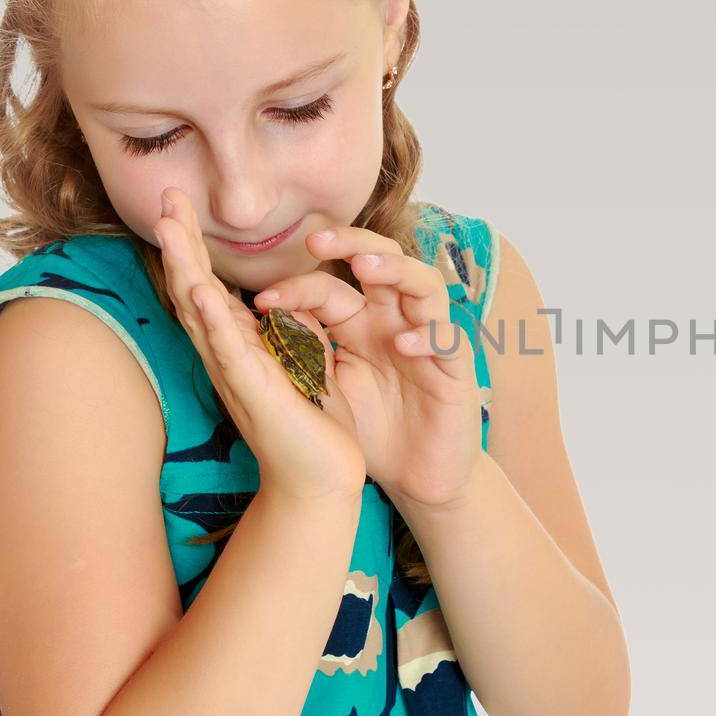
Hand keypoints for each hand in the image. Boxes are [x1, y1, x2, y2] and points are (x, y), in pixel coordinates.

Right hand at [153, 187, 366, 499]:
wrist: (322, 480)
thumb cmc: (312, 425)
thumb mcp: (303, 362)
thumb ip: (291, 329)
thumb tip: (284, 298)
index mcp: (240, 347)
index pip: (208, 287)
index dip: (193, 246)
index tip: (181, 205)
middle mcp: (228, 357)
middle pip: (193, 289)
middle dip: (180, 243)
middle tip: (166, 197)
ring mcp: (235, 374)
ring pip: (200, 312)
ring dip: (184, 268)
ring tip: (167, 227)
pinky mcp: (254, 394)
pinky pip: (229, 351)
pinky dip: (213, 320)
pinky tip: (200, 291)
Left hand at [249, 223, 481, 510]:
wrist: (417, 474)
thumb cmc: (373, 429)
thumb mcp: (329, 386)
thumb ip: (304, 349)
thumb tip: (260, 315)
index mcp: (360, 323)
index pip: (330, 287)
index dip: (297, 286)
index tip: (261, 301)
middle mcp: (395, 321)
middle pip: (382, 260)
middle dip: (352, 242)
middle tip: (317, 241)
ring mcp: (428, 340)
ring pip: (423, 284)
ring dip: (396, 270)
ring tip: (366, 268)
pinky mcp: (455, 369)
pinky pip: (448, 338)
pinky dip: (428, 335)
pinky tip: (403, 342)